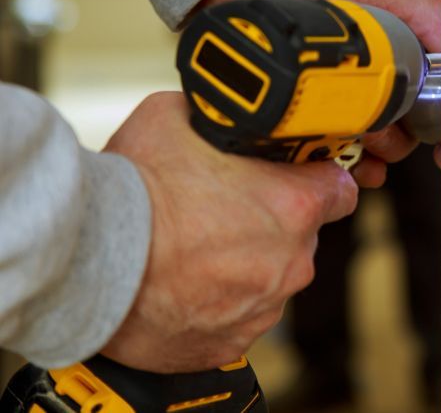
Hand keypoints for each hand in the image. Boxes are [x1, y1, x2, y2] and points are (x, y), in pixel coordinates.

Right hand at [100, 92, 357, 372]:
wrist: (88, 263)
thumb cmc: (134, 193)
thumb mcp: (180, 117)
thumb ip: (224, 118)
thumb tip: (227, 110)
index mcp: (295, 205)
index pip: (341, 186)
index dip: (317, 179)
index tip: (297, 178)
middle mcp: (292, 259)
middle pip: (303, 232)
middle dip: (273, 220)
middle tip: (225, 209)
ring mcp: (265, 304)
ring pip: (272, 275)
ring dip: (246, 261)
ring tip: (195, 248)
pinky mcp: (235, 341)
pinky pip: (241, 313)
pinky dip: (220, 300)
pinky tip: (185, 282)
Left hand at [204, 0, 440, 174]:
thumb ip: (428, 11)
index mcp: (402, 39)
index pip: (434, 87)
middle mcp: (374, 65)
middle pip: (405, 120)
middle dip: (401, 135)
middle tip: (386, 132)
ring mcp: (340, 85)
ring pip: (371, 135)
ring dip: (373, 148)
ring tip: (360, 143)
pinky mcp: (307, 100)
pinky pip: (329, 141)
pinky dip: (338, 157)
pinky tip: (338, 159)